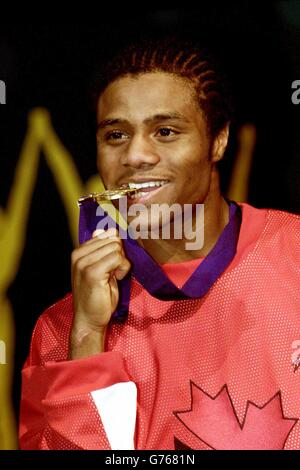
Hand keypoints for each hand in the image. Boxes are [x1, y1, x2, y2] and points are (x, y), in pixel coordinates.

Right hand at [69, 228, 130, 358]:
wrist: (89, 319)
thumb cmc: (97, 296)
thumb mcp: (100, 268)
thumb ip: (104, 250)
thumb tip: (109, 229)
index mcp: (79, 252)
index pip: (107, 234)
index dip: (116, 249)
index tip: (112, 265)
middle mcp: (78, 255)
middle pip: (113, 240)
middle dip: (120, 256)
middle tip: (114, 272)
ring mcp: (84, 263)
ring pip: (116, 248)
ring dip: (122, 263)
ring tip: (114, 276)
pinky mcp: (92, 272)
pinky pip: (117, 258)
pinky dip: (123, 268)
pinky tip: (116, 278)